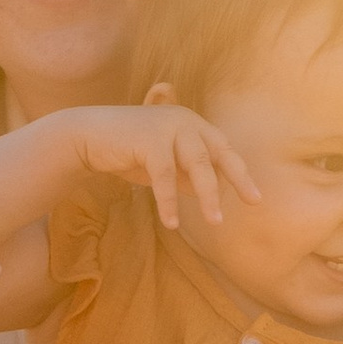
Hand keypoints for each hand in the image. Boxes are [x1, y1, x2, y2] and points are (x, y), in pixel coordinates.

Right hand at [71, 101, 258, 234]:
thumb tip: (209, 194)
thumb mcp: (164, 165)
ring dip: (207, 195)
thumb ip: (186, 175)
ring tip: (215, 221)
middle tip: (254, 202)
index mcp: (192, 123)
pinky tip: (171, 223)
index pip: (222, 149)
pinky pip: (165, 175)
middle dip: (237, 179)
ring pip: (197, 164)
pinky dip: (169, 200)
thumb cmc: (128, 152)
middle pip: (217, 153)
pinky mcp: (149, 138)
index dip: (239, 173)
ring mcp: (167, 126)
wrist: (87, 138)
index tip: (255, 198)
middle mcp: (185, 120)